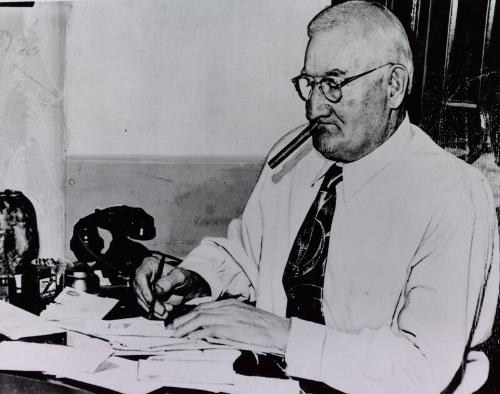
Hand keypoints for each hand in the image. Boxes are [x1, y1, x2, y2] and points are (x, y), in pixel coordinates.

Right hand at [133, 255, 209, 318]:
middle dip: (149, 303)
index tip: (150, 299)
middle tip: (161, 310)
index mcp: (150, 265)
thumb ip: (170, 281)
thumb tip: (158, 289)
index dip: (144, 289)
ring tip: (165, 312)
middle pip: (139, 290)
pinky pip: (148, 307)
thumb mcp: (181, 276)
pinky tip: (165, 313)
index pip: (141, 276)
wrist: (189, 287)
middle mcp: (145, 276)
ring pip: (143, 301)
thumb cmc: (185, 277)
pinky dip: (155, 312)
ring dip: (153, 309)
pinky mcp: (148, 298)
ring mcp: (146, 288)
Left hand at [169, 299, 290, 351]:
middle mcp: (227, 307)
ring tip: (175, 333)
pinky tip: (189, 337)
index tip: (179, 321)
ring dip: (185, 326)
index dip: (189, 313)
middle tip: (171, 327)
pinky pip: (208, 328)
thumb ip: (228, 319)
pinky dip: (196, 332)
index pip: (204, 306)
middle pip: (199, 311)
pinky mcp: (230, 327)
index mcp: (230, 303)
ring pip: (200, 318)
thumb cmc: (263, 327)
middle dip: (182, 319)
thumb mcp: (243, 318)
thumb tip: (211, 329)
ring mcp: (228, 316)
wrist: (278, 330)